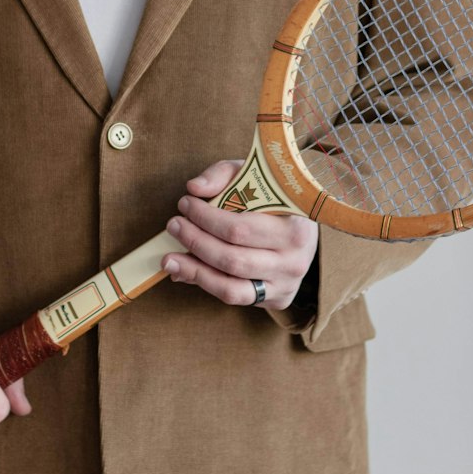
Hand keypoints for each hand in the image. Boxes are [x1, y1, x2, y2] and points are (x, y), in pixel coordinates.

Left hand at [162, 159, 317, 310]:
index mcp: (294, 228)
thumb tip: (195, 188)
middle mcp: (294, 261)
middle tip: (173, 224)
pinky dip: (205, 284)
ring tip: (169, 257)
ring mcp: (286, 284)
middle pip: (232, 258)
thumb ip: (223, 174)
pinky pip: (234, 297)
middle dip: (195, 241)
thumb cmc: (273, 198)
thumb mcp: (254, 175)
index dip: (206, 217)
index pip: (240, 228)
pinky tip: (184, 271)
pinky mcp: (277, 299)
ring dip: (194, 270)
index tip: (185, 202)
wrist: (303, 228)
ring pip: (230, 287)